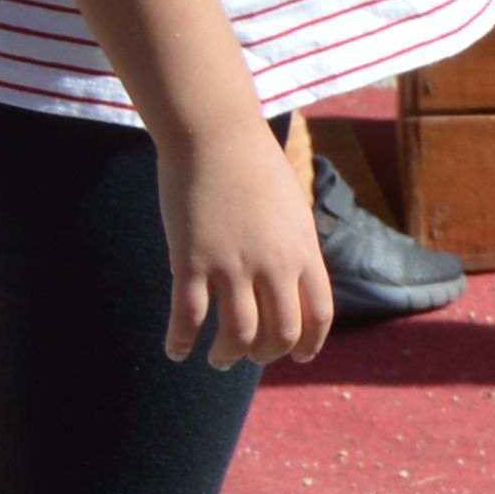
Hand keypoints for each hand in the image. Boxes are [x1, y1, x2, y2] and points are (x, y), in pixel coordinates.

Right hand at [165, 119, 330, 367]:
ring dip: (229, 355)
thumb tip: (293, 281)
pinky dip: (181, 341)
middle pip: (281, 333)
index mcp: (304, 252)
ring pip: (238, 333)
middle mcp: (274, 264)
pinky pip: (187, 315)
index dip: (309, 343)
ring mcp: (232, 264)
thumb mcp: (292, 210)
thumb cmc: (254, 167)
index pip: (319, 315)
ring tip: (219, 360)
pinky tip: (175, 351)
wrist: (215, 134)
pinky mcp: (190, 259)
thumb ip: (295, 248)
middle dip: (267, 354)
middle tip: (251, 357)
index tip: (299, 356)